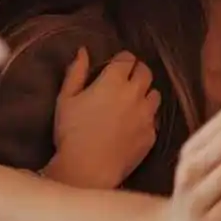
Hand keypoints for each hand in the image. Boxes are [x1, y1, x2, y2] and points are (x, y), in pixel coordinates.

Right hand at [48, 48, 160, 188]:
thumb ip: (76, 72)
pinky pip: (154, 118)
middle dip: (137, 72)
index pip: (128, 58)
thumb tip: (83, 51)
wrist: (88, 168)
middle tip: (126, 81)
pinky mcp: (152, 133)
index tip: (116, 66)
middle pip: (146, 72)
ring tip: (132, 102)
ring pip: (155, 94)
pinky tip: (133, 124)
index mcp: (114, 81)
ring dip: (145, 94)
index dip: (122, 60)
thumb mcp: (66, 99)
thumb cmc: (72, 132)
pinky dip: (146, 117)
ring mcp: (147, 114)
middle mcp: (135, 94)